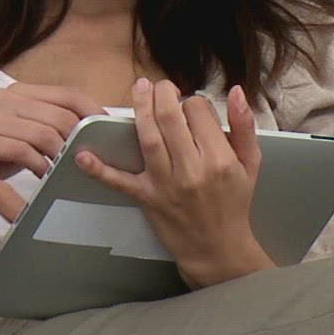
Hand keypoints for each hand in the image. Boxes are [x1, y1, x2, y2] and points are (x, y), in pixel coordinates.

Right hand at [0, 83, 103, 177]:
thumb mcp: (16, 136)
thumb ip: (44, 129)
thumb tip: (86, 136)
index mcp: (17, 93)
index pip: (69, 94)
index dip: (93, 112)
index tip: (107, 133)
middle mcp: (5, 99)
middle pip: (62, 115)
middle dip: (80, 140)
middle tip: (87, 161)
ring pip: (45, 133)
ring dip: (60, 157)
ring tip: (63, 173)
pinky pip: (23, 151)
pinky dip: (39, 166)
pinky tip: (41, 178)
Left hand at [75, 80, 273, 288]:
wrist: (218, 248)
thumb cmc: (233, 203)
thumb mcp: (250, 164)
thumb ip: (244, 126)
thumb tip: (235, 92)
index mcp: (219, 159)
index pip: (199, 112)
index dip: (194, 102)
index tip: (193, 107)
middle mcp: (192, 170)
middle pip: (171, 118)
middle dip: (163, 94)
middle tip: (161, 86)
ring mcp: (166, 184)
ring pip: (148, 138)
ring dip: (140, 109)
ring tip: (140, 89)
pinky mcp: (147, 198)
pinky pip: (120, 182)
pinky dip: (100, 170)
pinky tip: (82, 155)